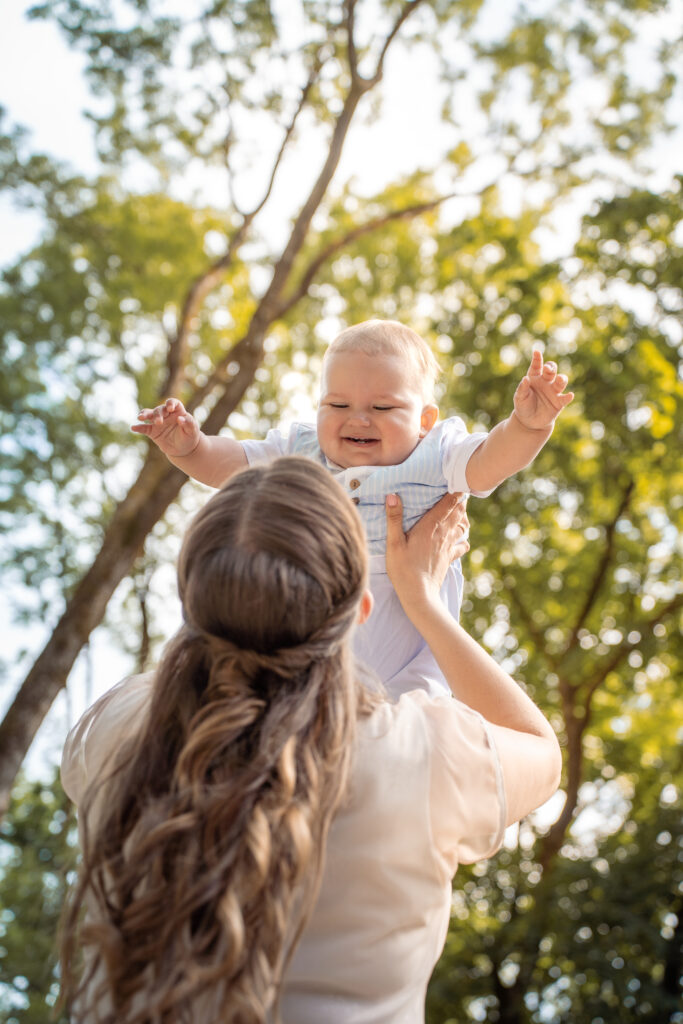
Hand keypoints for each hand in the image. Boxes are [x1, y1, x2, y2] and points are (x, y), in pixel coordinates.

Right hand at [131, 398, 200, 457]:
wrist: (183, 449)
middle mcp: (166, 414)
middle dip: (158, 414)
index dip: (170, 403)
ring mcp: (158, 422)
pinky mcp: (152, 431)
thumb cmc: (189, 436)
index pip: (173, 402)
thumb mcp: (192, 430)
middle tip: (159, 422)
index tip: (170, 408)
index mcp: (177, 411)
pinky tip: (134, 428)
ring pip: (149, 414)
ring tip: (140, 417)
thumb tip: (180, 419)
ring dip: (145, 414)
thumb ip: (188, 423)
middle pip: (159, 409)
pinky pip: (144, 428)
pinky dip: (139, 428)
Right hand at [385, 492, 469, 608]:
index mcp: (430, 526)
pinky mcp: (448, 559)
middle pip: (458, 512)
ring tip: (460, 510)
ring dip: (462, 517)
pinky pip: (461, 545)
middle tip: (459, 490)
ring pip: (461, 526)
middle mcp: (443, 534)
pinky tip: (461, 539)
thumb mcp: (393, 543)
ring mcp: (448, 547)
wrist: (419, 594)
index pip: (448, 503)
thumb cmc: (403, 568)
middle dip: (460, 501)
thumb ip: (394, 518)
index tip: (457, 480)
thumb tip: (392, 495)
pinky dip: (463, 539)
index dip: (455, 491)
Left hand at [513, 350, 573, 430]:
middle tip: (549, 369)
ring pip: (561, 382)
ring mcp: (553, 391)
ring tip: (560, 379)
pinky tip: (570, 395)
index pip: (536, 366)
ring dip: (562, 379)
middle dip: (551, 368)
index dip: (537, 359)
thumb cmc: (523, 406)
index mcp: (534, 377)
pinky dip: (568, 397)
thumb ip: (521, 389)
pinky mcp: (559, 402)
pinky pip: (565, 398)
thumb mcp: (519, 398)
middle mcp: (546, 382)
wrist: (529, 422)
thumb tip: (525, 379)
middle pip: (551, 371)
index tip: (536, 352)